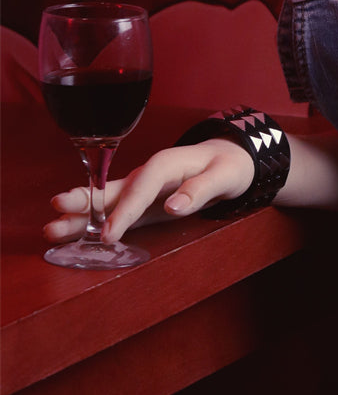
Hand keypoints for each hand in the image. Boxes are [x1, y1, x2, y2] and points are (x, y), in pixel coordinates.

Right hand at [44, 141, 254, 244]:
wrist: (229, 159)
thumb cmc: (228, 167)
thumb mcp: (224, 176)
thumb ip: (200, 191)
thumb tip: (173, 207)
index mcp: (165, 164)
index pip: (141, 187)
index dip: (124, 210)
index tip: (109, 234)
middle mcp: (146, 174)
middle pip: (111, 189)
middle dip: (83, 201)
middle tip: (55, 210)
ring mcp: (140, 188)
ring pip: (105, 201)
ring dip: (78, 214)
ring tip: (50, 229)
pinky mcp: (140, 203)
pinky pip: (113, 212)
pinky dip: (91, 223)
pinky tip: (69, 234)